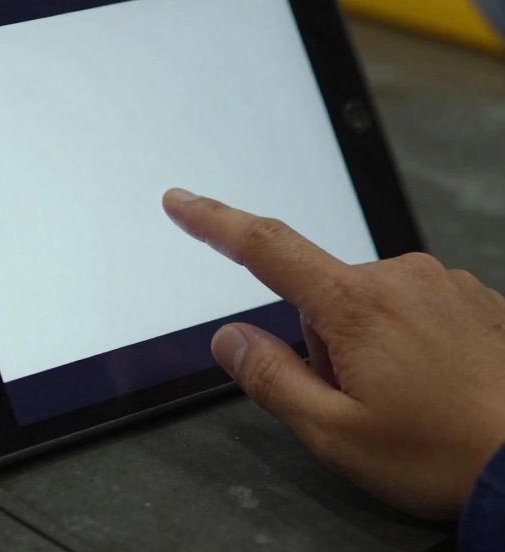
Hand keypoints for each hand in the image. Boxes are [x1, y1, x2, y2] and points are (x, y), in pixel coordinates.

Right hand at [162, 188, 504, 518]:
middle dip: (323, 345)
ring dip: (370, 348)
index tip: (181, 201)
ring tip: (411, 405)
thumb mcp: (335, 433)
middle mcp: (403, 277)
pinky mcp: (479, 300)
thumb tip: (230, 339)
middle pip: (322, 297)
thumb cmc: (446, 454)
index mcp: (357, 304)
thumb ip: (270, 379)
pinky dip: (413, 347)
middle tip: (361, 404)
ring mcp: (446, 286)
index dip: (214, 222)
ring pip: (370, 307)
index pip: (266, 249)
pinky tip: (439, 391)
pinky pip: (417, 312)